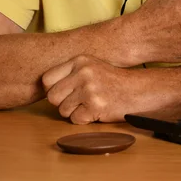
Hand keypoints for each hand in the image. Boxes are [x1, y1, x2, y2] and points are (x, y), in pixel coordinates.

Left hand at [42, 54, 157, 123]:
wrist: (136, 89)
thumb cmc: (111, 81)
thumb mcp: (90, 66)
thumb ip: (70, 72)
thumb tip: (44, 86)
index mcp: (80, 60)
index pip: (47, 78)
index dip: (52, 89)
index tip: (62, 91)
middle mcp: (83, 72)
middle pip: (52, 96)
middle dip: (61, 103)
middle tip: (76, 100)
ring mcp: (89, 89)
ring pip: (62, 110)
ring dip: (74, 111)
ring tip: (89, 103)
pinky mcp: (94, 106)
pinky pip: (75, 119)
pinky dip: (84, 119)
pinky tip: (96, 110)